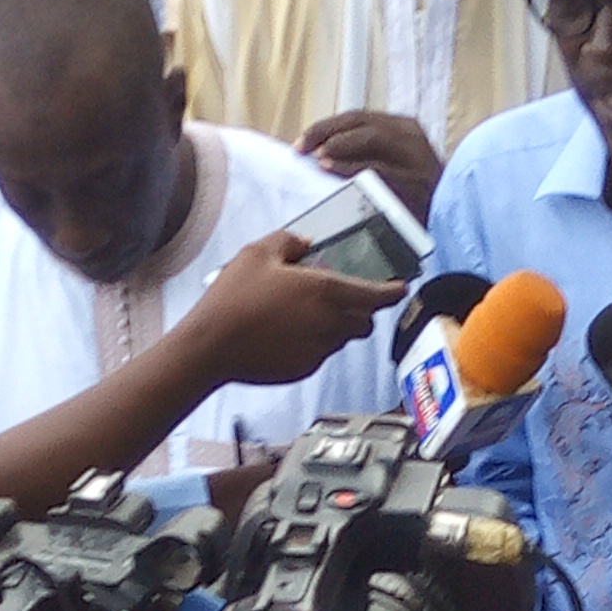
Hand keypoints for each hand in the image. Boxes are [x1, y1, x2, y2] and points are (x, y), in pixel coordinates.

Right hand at [192, 227, 400, 386]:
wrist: (210, 347)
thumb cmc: (234, 298)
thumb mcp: (258, 253)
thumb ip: (289, 242)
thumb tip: (305, 244)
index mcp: (327, 291)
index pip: (378, 295)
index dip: (394, 290)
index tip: (401, 286)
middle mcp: (331, 323)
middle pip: (365, 320)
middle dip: (362, 309)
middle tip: (341, 296)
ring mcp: (319, 350)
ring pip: (344, 338)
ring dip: (337, 325)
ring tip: (306, 313)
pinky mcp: (305, 369)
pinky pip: (321, 353)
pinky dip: (314, 342)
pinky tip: (287, 332)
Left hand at [300, 110, 442, 225]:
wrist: (453, 223)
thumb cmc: (414, 199)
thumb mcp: (394, 168)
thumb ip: (363, 155)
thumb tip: (318, 154)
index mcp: (405, 129)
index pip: (359, 118)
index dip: (326, 126)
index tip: (301, 142)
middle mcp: (413, 138)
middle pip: (362, 122)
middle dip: (326, 132)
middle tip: (301, 149)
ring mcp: (417, 158)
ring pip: (372, 138)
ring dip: (338, 145)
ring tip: (317, 157)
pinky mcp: (417, 182)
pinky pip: (378, 168)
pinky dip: (351, 167)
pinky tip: (331, 170)